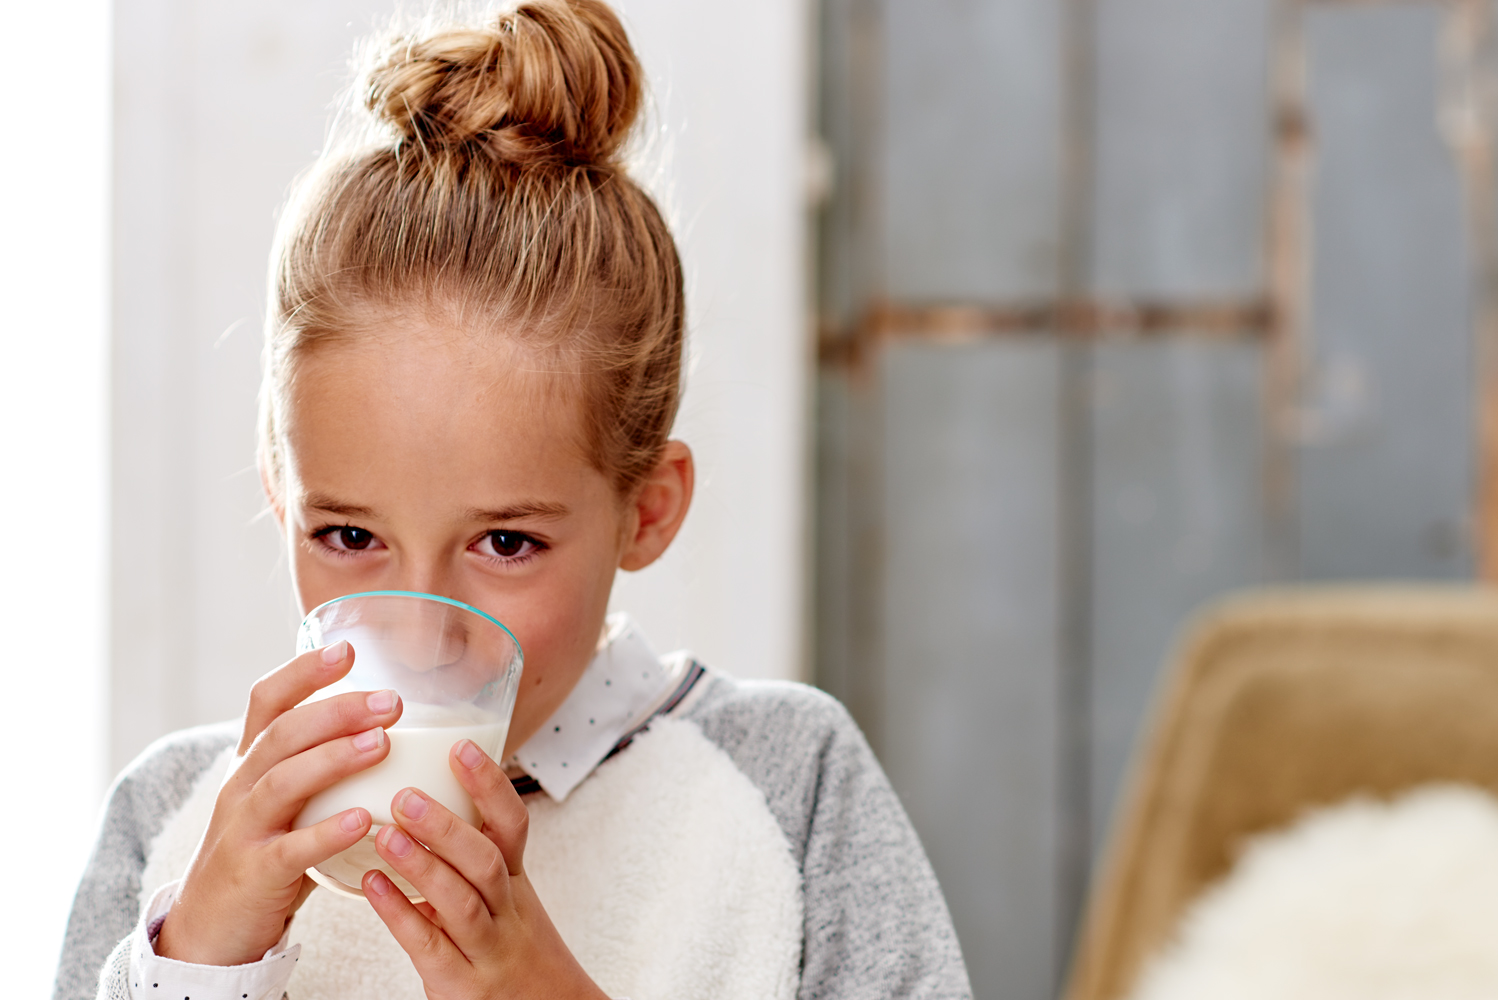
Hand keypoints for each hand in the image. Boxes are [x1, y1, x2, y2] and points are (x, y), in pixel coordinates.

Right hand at [157, 641, 402, 965]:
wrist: (210, 930)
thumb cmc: (265, 854)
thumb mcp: (286, 801)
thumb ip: (324, 767)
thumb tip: (394, 728)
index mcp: (251, 762)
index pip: (267, 700)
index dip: (303, 671)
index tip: (348, 648)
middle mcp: (241, 786)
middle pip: (283, 733)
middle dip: (338, 710)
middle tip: (393, 701)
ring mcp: (242, 829)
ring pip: (283, 781)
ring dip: (335, 758)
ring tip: (383, 743)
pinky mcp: (253, 873)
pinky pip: (290, 849)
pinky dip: (327, 832)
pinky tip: (364, 819)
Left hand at [362, 739, 607, 999]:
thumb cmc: (516, 952)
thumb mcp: (507, 902)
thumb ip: (472, 862)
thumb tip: (428, 804)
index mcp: (517, 883)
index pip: (513, 824)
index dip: (489, 785)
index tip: (460, 747)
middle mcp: (508, 911)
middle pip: (487, 861)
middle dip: (448, 826)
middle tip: (406, 796)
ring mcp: (487, 948)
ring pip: (461, 902)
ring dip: (423, 865)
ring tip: (386, 834)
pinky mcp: (460, 983)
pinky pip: (430, 945)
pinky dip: (400, 913)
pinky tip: (372, 887)